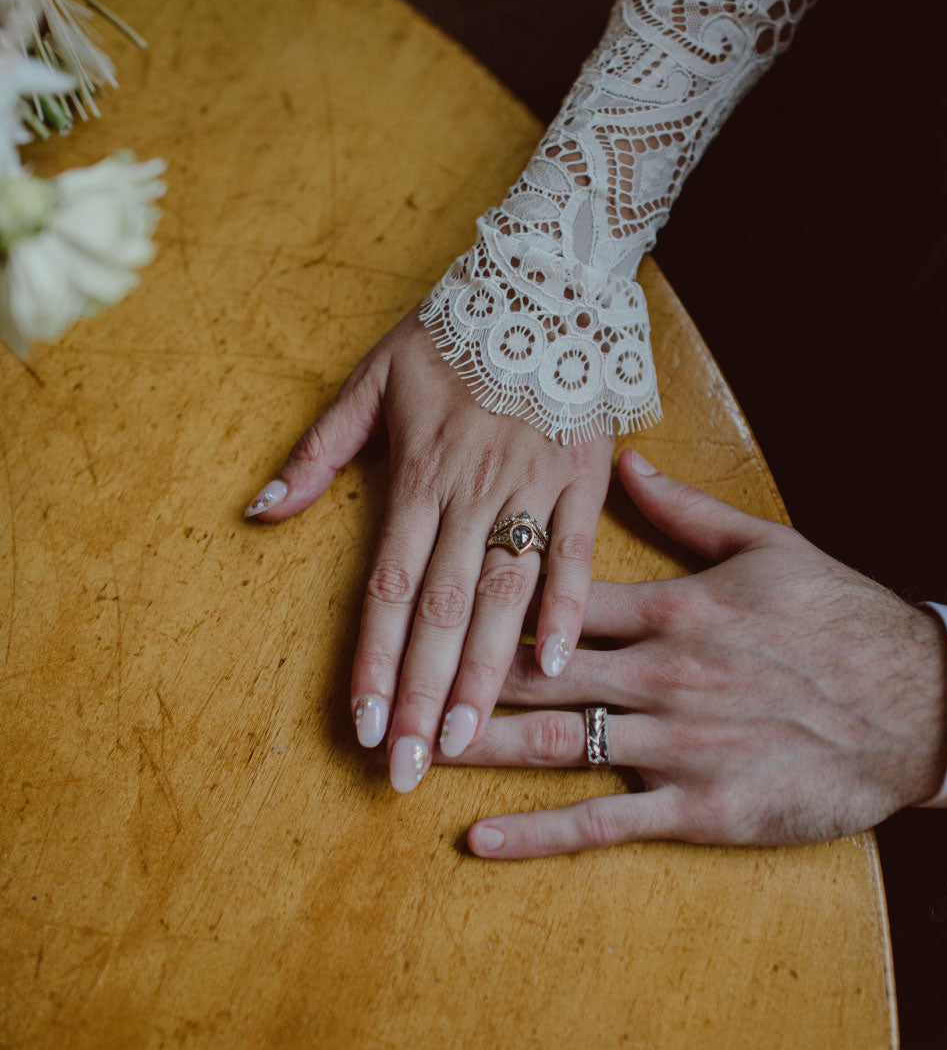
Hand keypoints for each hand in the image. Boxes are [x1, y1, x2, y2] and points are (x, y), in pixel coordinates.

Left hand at [245, 307, 612, 788]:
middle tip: (410, 767)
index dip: (375, 662)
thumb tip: (259, 511)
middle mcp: (474, 492)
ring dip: (486, 673)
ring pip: (506, 596)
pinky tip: (555, 668)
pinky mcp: (585, 480)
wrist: (541, 282)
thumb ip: (316, 453)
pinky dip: (568, 610)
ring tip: (467, 739)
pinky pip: (577, 555)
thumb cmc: (448, 336)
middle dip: (424, 694)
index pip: (389, 589)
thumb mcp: (368, 380)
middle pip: (443, 611)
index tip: (364, 727)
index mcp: (419, 476)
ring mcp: (534, 489)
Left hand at [451, 451, 946, 858]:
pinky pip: (602, 821)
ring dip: (473, 749)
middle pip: (531, 672)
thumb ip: (686, 509)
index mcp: (671, 606)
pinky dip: (537, 832)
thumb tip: (622, 463)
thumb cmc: (842, 620)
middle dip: (452, 682)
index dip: (480, 602)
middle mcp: (660, 672)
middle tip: (382, 694)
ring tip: (404, 757)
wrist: (916, 705)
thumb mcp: (769, 545)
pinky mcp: (699, 806)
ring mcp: (675, 743)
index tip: (420, 602)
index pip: (553, 598)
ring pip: (551, 743)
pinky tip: (477, 839)